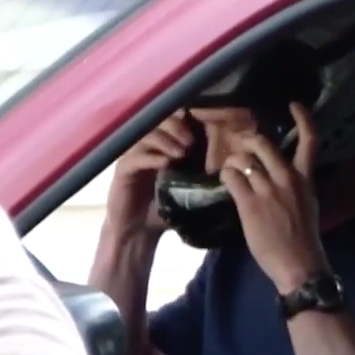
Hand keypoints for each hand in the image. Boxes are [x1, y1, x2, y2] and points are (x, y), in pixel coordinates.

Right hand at [105, 115, 197, 236]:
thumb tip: (232, 172)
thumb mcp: (189, 193)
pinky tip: (165, 163)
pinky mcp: (123, 169)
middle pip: (159, 122)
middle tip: (191, 141)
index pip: (176, 123)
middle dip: (177, 127)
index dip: (189, 123)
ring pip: (146, 135)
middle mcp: (148, 147)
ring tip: (181, 152)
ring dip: (165, 140)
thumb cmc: (165, 211)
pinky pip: (135, 157)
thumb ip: (205, 179)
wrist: (138, 232)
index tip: (205, 131)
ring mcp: (134, 156)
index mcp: (165, 148)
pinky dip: (151, 157)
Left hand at [219, 102, 328, 293]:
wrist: (298, 264)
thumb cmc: (304, 239)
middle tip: (240, 147)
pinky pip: (231, 177)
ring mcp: (268, 190)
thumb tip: (275, 173)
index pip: (310, 140)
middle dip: (247, 141)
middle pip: (262, 142)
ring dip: (232, 162)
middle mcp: (288, 178)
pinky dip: (225, 176)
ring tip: (231, 171)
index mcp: (306, 178)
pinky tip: (226, 184)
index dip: (303, 118)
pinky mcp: (250, 204)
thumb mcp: (308, 204)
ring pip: (243, 158)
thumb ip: (295, 185)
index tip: (294, 104)